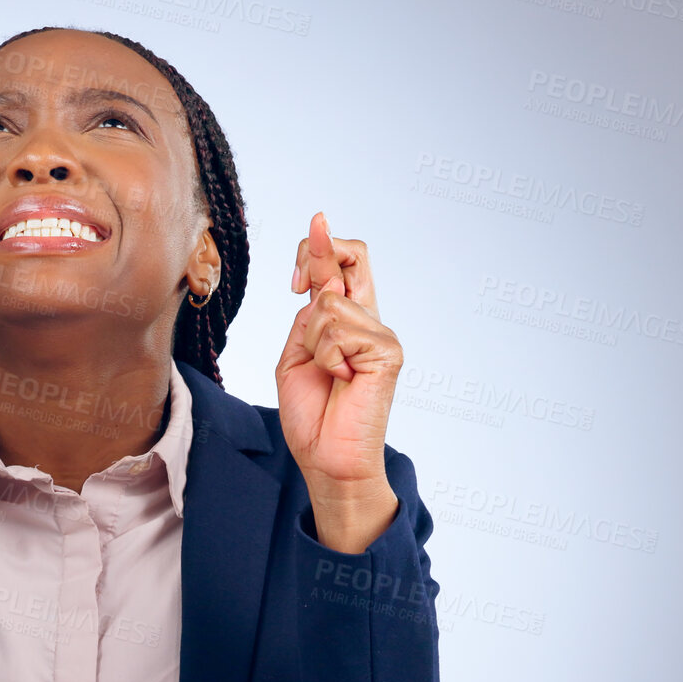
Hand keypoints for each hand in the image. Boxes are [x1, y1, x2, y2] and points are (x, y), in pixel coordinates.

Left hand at [276, 212, 403, 547]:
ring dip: (314, 342)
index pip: (340, 267)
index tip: (314, 222)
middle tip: (296, 282)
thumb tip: (315, 280)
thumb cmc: (312, 415)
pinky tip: (343, 380)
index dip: (321, 243)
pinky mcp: (387, 351)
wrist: (326, 458)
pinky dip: (327, 358)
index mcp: (346, 322)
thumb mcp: (295, 356)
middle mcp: (368, 321)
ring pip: (328, 303)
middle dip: (321, 252)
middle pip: (355, 255)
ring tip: (329, 373)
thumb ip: (307, 319)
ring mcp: (381, 334)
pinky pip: (339, 332)